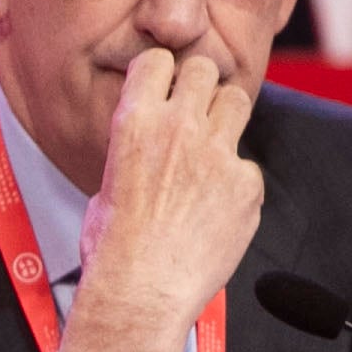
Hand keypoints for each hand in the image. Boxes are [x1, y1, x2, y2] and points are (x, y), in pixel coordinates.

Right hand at [64, 48, 263, 351]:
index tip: (161, 89)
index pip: (158, 59)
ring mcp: (219, 154)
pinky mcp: (247, 184)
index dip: (161, 74)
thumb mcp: (105, 186)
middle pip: (204, 70)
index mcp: (134, 122)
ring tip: (211, 149)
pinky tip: (215, 212)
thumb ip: (133, 155)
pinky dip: (235, 185)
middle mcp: (179, 127)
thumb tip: (145, 155)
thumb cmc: (111, 248)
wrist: (140, 292)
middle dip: (198, 87)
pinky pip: (247, 168)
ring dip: (224, 118)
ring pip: (236, 102)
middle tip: (192, 114)